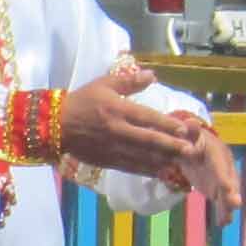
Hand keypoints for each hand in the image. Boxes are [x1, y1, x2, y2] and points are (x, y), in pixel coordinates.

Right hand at [58, 66, 202, 182]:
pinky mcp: (106, 160)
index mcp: (116, 109)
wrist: (53, 125)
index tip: (185, 129)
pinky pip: (129, 166)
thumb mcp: (102, 85)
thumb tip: (153, 75)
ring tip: (181, 162)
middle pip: (149, 140)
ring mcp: (111, 147)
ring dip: (163, 160)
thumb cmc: (80, 101)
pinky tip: (160, 171)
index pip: (147, 118)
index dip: (167, 124)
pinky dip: (146, 169)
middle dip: (171, 145)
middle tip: (191, 150)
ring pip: (142, 156)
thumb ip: (128, 81)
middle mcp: (117, 130)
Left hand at [168, 116, 244, 213]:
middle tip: (235, 204)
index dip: (224, 177)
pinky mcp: (216, 188)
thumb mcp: (188, 133)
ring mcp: (222, 180)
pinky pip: (220, 201)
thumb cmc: (191, 137)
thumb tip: (188, 121)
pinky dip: (222, 211)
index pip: (221, 167)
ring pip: (226, 195)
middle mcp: (224, 168)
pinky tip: (223, 224)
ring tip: (226, 220)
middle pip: (229, 182)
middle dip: (231, 193)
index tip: (227, 187)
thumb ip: (189, 130)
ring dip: (227, 207)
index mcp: (218, 154)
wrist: (196, 144)